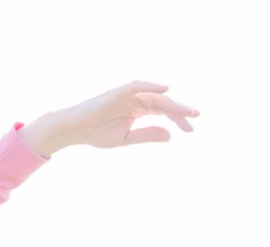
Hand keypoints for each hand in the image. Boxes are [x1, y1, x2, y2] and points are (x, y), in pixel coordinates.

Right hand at [18, 81, 198, 157]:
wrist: (75, 131)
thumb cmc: (97, 133)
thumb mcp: (127, 138)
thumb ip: (147, 135)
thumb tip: (170, 135)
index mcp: (138, 110)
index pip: (163, 112)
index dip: (178, 118)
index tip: (191, 128)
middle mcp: (135, 100)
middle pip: (162, 103)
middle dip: (179, 111)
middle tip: (194, 118)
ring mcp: (127, 95)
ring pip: (153, 96)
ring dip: (170, 102)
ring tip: (185, 110)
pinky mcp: (117, 93)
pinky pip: (136, 86)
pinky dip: (150, 86)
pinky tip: (165, 89)